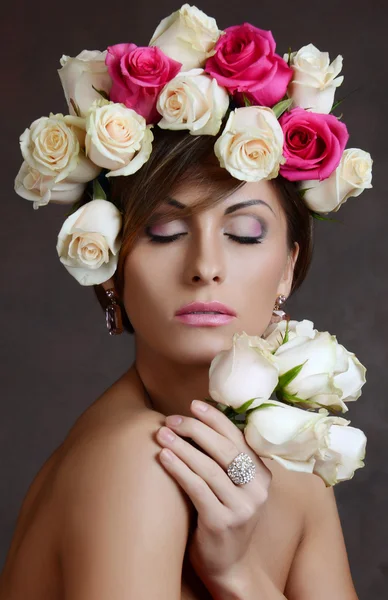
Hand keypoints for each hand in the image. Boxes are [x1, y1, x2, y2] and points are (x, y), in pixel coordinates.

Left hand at [155, 399, 271, 585]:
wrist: (230, 566)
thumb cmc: (226, 517)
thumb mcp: (236, 488)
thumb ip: (226, 461)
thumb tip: (198, 422)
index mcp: (263, 476)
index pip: (238, 438)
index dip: (215, 418)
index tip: (194, 404)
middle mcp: (257, 490)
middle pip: (224, 449)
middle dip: (195, 429)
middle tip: (171, 420)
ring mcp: (241, 508)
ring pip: (208, 467)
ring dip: (182, 447)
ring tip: (162, 434)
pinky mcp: (221, 522)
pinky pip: (197, 488)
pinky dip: (179, 469)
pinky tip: (163, 457)